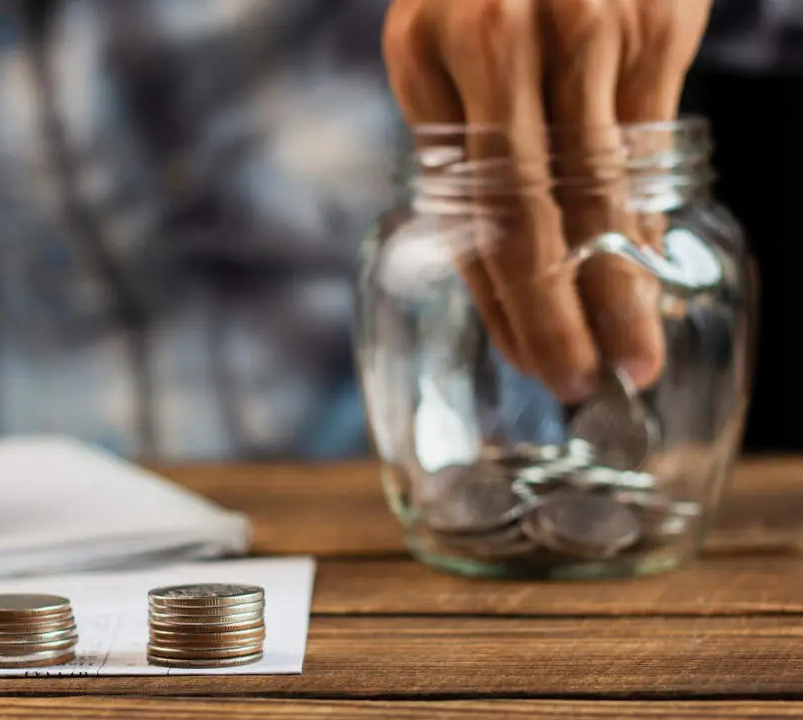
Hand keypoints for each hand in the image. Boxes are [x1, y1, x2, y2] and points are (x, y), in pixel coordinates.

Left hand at [383, 0, 710, 400]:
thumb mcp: (443, 33)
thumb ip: (461, 128)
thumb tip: (492, 247)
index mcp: (424, 53)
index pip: (459, 207)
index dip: (493, 294)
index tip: (522, 354)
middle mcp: (496, 44)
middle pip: (526, 215)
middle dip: (553, 316)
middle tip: (575, 384)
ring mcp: (582, 30)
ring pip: (599, 193)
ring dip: (617, 287)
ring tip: (630, 357)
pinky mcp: (653, 21)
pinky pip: (649, 143)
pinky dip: (648, 215)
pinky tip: (648, 265)